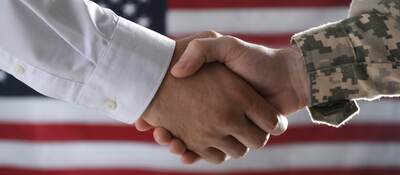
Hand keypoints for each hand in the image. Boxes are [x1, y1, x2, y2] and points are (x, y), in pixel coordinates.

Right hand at [137, 31, 286, 163]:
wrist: (286, 77)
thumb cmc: (255, 59)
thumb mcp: (225, 46)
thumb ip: (201, 49)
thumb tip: (176, 72)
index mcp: (208, 93)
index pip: (172, 109)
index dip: (158, 116)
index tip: (147, 120)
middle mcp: (212, 112)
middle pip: (180, 130)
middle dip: (167, 135)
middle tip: (158, 132)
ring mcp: (223, 127)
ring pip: (194, 144)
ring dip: (180, 146)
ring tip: (170, 140)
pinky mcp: (235, 138)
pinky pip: (212, 153)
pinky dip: (197, 155)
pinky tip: (185, 152)